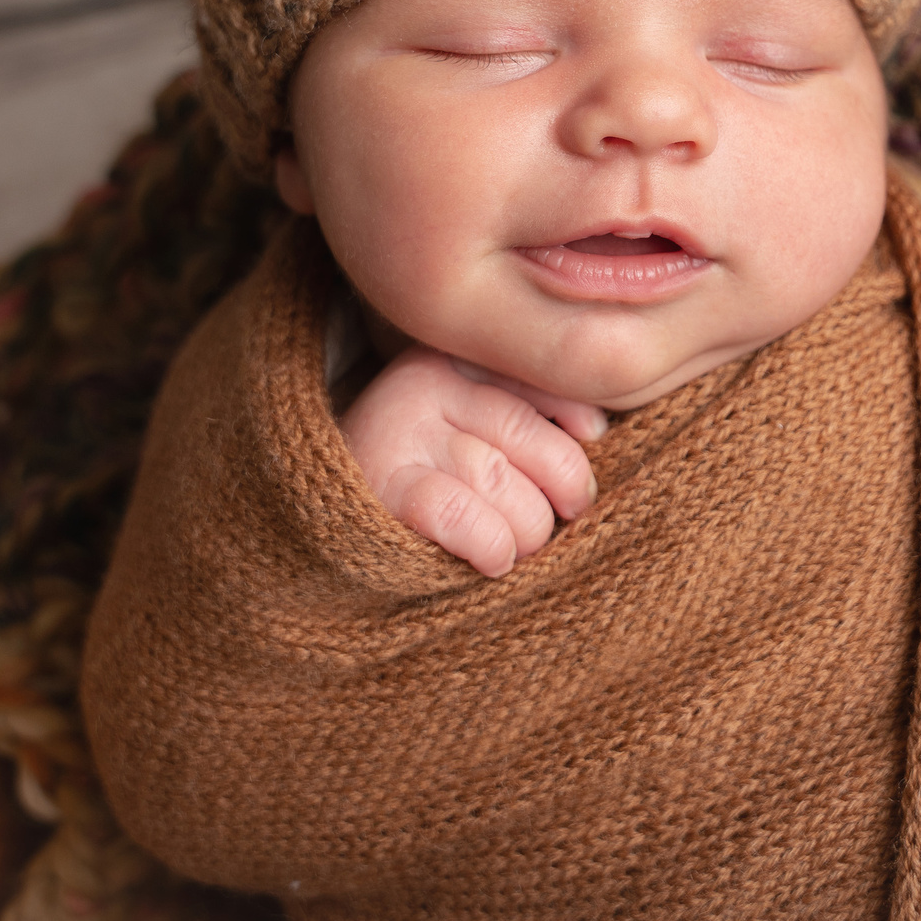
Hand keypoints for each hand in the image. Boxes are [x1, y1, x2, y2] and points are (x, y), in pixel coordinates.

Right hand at [338, 347, 606, 575]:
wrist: (323, 520)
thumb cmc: (425, 480)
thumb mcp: (469, 429)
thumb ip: (526, 415)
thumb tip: (596, 428)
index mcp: (450, 361)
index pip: (534, 374)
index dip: (575, 411)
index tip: (592, 440)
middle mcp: (419, 386)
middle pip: (525, 433)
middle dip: (562, 488)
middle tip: (563, 515)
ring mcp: (395, 435)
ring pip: (499, 480)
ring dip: (528, 529)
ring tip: (519, 545)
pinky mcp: (379, 490)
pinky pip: (461, 516)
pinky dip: (492, 545)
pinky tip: (492, 559)